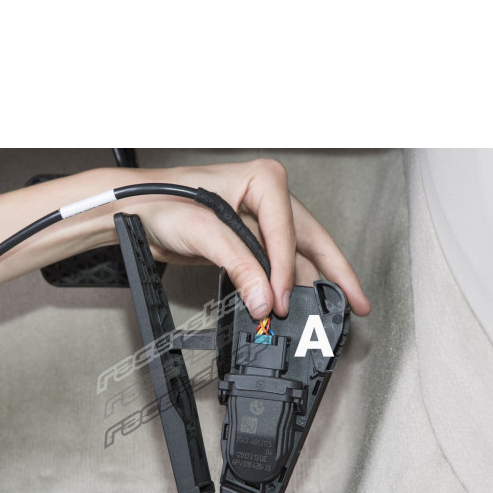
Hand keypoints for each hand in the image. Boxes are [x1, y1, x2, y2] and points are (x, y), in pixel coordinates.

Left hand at [112, 159, 370, 319]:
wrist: (135, 212)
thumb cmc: (162, 203)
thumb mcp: (204, 232)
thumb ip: (239, 266)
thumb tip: (265, 299)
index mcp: (263, 181)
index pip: (287, 231)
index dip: (286, 271)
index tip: (281, 302)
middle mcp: (268, 197)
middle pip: (311, 240)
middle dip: (335, 274)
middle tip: (357, 302)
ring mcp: (260, 220)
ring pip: (297, 256)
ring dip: (309, 285)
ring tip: (330, 312)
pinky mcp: (248, 241)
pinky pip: (276, 266)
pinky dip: (285, 286)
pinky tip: (295, 304)